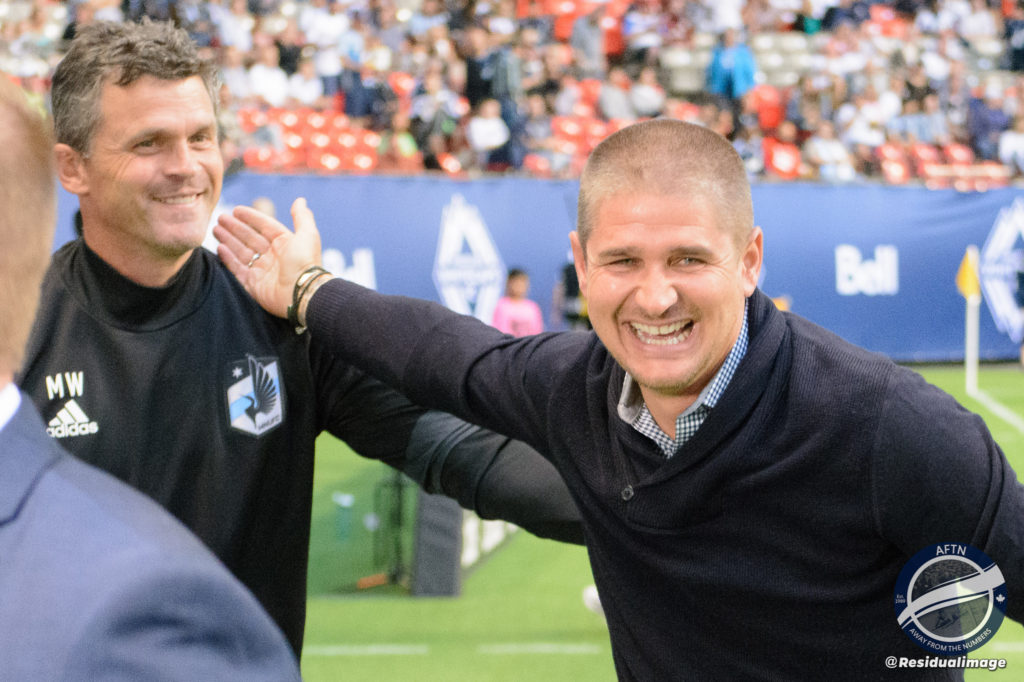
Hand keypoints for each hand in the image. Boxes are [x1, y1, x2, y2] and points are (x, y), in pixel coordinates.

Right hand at [214, 197, 322, 318]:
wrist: (302, 292)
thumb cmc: (306, 263)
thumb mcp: (307, 235)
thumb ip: (302, 217)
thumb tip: (300, 200)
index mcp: (285, 244)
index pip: (265, 226)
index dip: (251, 217)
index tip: (236, 209)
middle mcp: (273, 256)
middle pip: (250, 238)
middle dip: (235, 228)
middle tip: (220, 218)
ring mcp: (262, 271)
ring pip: (241, 252)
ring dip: (229, 240)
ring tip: (216, 229)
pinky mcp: (254, 285)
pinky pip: (238, 269)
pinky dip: (228, 258)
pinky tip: (220, 247)